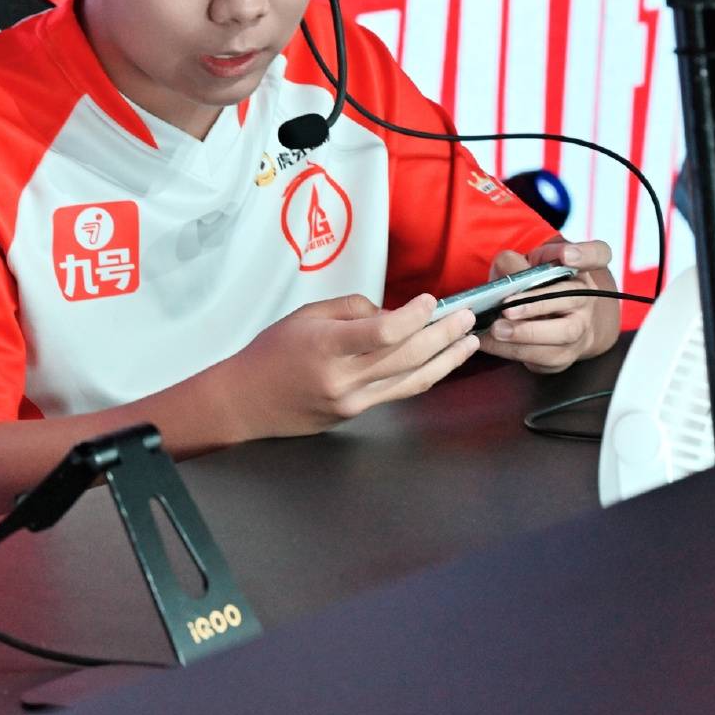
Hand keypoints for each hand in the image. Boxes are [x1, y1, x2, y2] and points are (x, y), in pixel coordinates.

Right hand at [219, 293, 481, 437]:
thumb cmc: (270, 354)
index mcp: (326, 346)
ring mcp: (352, 401)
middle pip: (408, 356)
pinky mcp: (356, 413)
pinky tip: (441, 362)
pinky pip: (399, 392)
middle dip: (444, 334)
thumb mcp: (305, 316)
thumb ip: (352, 310)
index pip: (385, 333)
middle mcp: (342, 378)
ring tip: (469, 341)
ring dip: (447, 359)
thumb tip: (392, 313)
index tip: (430, 300)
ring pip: (413, 379)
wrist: (246, 401)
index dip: (415, 316)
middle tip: (466, 317)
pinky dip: (425, 375)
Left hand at [478, 240, 620, 373]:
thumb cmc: (535, 287)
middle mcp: (586, 298)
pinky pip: (546, 357)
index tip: (567, 256)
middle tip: (507, 309)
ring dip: (525, 334)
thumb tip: (507, 272)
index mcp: (579, 269)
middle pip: (573, 299)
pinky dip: (514, 351)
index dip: (584, 254)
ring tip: (496, 330)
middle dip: (538, 305)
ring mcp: (581, 329)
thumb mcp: (526, 267)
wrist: (554, 322)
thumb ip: (516, 262)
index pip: (598, 254)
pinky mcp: (566, 355)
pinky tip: (491, 343)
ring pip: (563, 334)